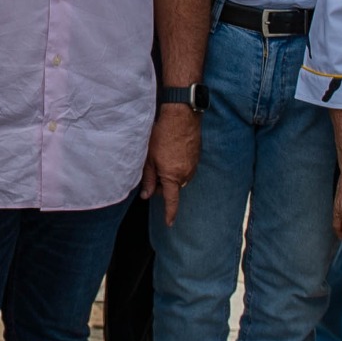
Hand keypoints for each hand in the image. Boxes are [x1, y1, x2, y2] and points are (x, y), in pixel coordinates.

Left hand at [140, 105, 199, 226]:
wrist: (182, 117)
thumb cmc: (162, 135)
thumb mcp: (149, 158)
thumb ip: (148, 179)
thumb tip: (145, 195)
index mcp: (172, 177)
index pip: (171, 201)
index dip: (169, 213)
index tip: (169, 223)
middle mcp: (185, 175)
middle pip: (172, 187)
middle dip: (162, 184)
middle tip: (152, 169)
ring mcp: (193, 166)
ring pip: (179, 177)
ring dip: (170, 173)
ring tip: (162, 156)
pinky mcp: (197, 158)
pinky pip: (186, 168)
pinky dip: (177, 165)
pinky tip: (171, 151)